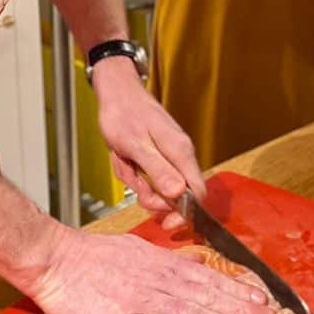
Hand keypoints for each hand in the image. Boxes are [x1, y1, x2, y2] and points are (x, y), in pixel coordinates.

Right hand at [29, 226, 268, 313]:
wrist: (53, 259)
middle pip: (203, 295)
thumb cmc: (90, 255)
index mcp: (158, 262)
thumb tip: (193, 263)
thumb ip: (165, 259)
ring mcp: (137, 300)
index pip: (204, 277)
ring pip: (187, 312)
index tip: (259, 299)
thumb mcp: (134, 248)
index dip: (233, 288)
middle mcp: (154, 279)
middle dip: (237, 308)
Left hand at [93, 57, 206, 229]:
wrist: (116, 91)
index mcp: (180, 152)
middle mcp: (180, 154)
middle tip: (136, 189)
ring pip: (159, 185)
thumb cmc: (124, 114)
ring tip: (125, 163)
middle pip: (178, 194)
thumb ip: (158, 170)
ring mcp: (169, 153)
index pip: (197, 193)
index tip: (167, 223)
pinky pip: (148, 174)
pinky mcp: (157, 153)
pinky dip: (133, 172)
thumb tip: (179, 194)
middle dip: (154, 198)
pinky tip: (124, 159)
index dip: (185, 213)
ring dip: (138, 182)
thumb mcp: (136, 146)